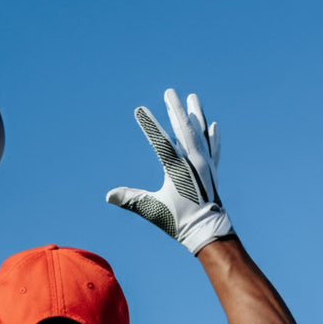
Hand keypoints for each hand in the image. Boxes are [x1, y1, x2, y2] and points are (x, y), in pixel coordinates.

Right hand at [106, 89, 232, 254]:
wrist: (208, 231)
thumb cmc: (179, 222)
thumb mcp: (152, 210)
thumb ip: (131, 200)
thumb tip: (109, 195)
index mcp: (178, 169)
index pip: (161, 141)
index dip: (149, 125)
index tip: (140, 109)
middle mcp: (194, 162)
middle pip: (184, 129)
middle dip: (175, 109)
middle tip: (169, 92)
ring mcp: (205, 164)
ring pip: (200, 133)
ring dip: (196, 115)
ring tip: (193, 97)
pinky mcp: (212, 171)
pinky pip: (213, 148)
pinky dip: (212, 137)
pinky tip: (213, 126)